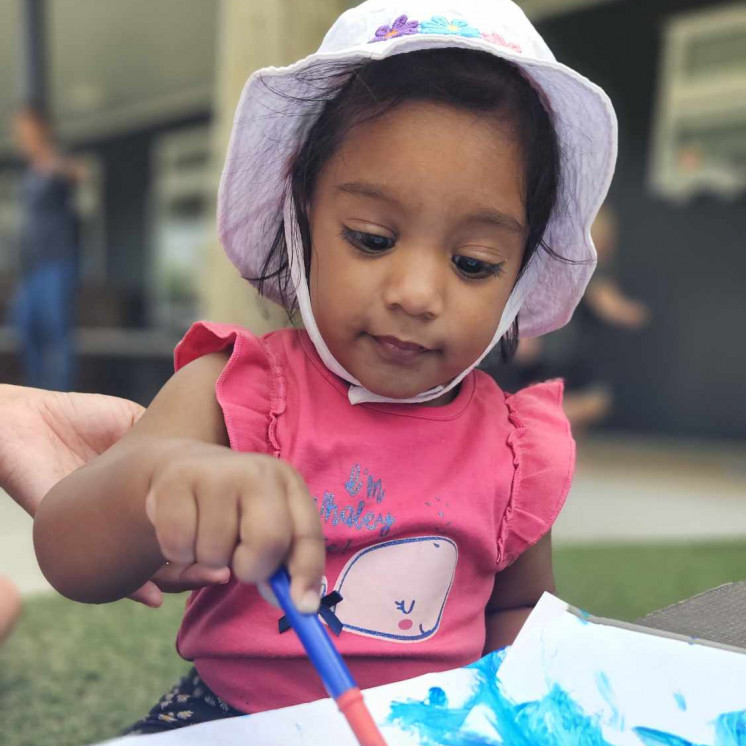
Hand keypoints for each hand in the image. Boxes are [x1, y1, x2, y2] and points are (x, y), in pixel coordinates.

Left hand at [0, 385, 227, 606]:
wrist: (28, 420)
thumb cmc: (79, 416)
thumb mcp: (135, 422)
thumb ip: (165, 439)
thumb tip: (207, 452)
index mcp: (139, 494)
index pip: (178, 519)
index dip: (204, 529)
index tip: (230, 533)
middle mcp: (123, 519)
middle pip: (165, 553)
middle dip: (195, 567)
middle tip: (220, 570)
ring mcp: (100, 533)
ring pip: (142, 569)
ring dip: (174, 579)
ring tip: (201, 578)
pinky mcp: (71, 540)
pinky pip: (104, 573)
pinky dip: (130, 588)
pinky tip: (153, 595)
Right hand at [145, 443, 324, 612]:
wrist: (187, 468)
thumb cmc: (235, 508)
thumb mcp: (265, 524)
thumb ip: (281, 563)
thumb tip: (294, 603)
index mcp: (288, 483)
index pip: (307, 534)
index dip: (307, 574)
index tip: (302, 608)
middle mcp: (258, 472)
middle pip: (268, 541)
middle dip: (252, 568)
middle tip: (236, 560)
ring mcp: (217, 473)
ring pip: (215, 553)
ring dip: (207, 560)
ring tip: (206, 533)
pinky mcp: (176, 481)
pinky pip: (178, 546)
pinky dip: (178, 553)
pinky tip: (184, 529)